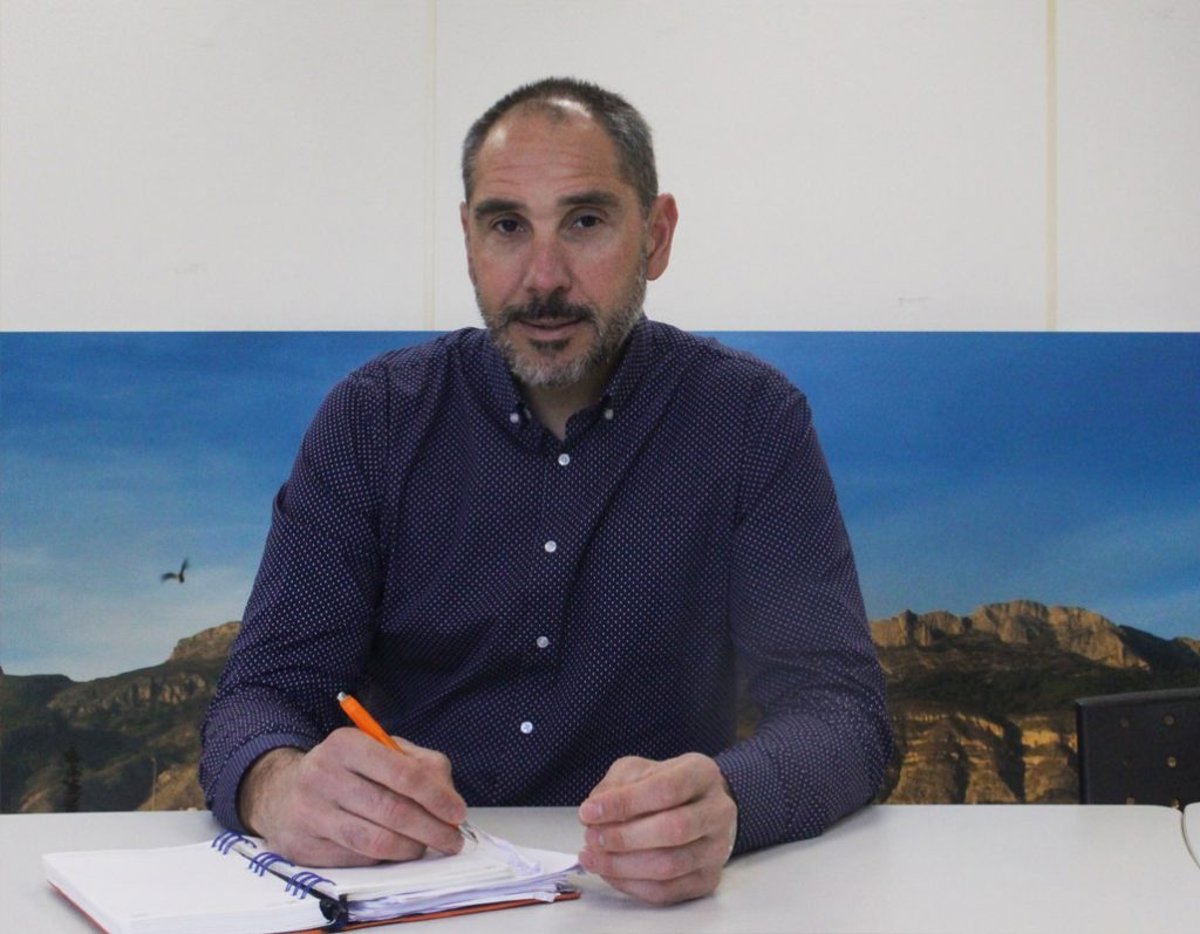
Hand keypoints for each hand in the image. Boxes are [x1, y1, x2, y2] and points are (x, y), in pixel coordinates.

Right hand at [237, 728, 466, 866]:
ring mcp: (309, 812)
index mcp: (347, 743)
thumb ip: (420, 765)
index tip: (458, 813)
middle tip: (451, 840)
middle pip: (391, 810)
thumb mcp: (380, 752)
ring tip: (425, 847)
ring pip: (374, 840)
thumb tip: (448, 798)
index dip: (436, 796)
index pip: (402, 772)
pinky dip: (383, 858)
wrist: (283, 792)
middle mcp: (323, 774)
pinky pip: (356, 858)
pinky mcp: (303, 845)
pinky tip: (394, 850)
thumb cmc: (346, 770)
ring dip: (410, 849)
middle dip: (431, 829)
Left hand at [577, 752, 737, 904]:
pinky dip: (631, 885)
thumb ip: (616, 785)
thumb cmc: (664, 786)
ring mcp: (717, 849)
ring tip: (592, 857)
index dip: (625, 802)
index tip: (589, 811)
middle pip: (673, 829)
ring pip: (670, 866)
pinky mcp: (708, 879)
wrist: (698, 808)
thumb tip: (595, 813)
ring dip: (623, 865)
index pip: (667, 788)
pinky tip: (609, 872)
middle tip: (591, 837)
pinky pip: (668, 891)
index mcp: (702, 774)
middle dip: (624, 837)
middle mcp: (718, 811)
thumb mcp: (639, 770)